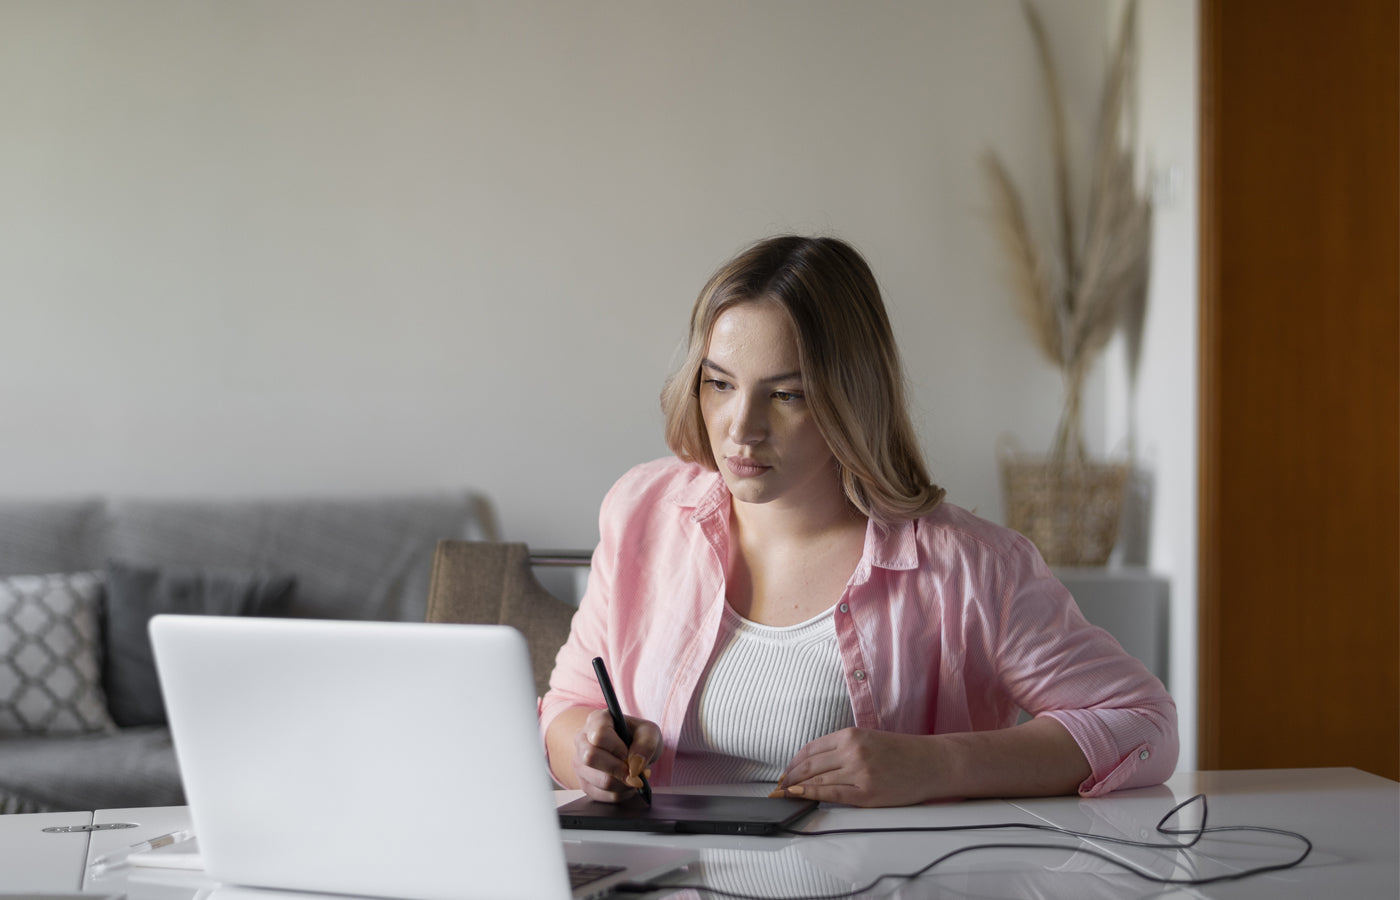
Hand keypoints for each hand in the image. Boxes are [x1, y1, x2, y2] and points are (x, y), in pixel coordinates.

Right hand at [571, 707, 660, 802]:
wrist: (633, 750)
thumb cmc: (639, 737)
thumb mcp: (650, 732)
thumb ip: (646, 745)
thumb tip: (635, 767)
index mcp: (596, 720)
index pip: (598, 734)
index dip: (616, 747)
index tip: (629, 753)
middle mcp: (582, 740)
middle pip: (590, 757)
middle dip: (618, 768)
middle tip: (635, 771)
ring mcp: (580, 763)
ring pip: (598, 780)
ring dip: (623, 783)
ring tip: (634, 776)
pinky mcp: (584, 783)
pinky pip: (601, 795)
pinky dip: (620, 793)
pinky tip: (626, 783)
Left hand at [771, 727, 939, 807]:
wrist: (932, 763)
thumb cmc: (902, 753)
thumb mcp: (870, 740)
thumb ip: (843, 749)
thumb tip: (813, 765)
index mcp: (852, 735)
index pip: (811, 749)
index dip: (793, 762)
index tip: (784, 772)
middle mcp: (853, 751)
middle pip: (809, 765)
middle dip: (789, 777)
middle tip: (777, 787)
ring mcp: (859, 773)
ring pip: (817, 780)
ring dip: (796, 788)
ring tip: (783, 794)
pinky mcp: (867, 793)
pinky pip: (832, 795)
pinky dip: (811, 795)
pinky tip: (799, 796)